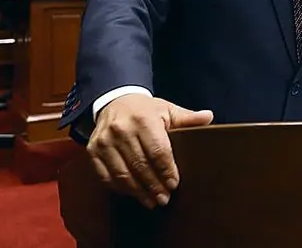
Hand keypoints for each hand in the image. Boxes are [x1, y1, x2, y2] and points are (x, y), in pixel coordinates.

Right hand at [88, 94, 212, 208]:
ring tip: (152, 201)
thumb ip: (188, 117)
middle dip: (154, 185)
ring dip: (138, 191)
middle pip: (140, 165)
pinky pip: (106, 176)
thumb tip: (209, 117)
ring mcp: (104, 141)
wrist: (115, 101)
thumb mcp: (167, 109)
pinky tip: (133, 194)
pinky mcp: (92, 151)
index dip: (167, 170)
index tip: (174, 184)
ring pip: (122, 174)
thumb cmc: (146, 110)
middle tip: (165, 199)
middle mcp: (121, 130)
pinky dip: (120, 188)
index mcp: (143, 118)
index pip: (157, 150)